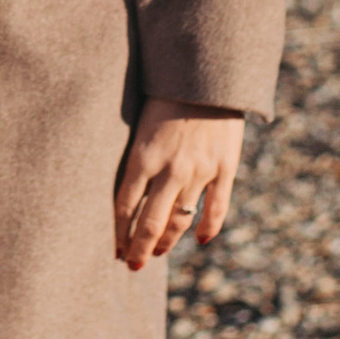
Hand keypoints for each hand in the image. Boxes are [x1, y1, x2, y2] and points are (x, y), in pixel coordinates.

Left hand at [114, 106, 245, 270]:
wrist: (208, 73)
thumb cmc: (165, 93)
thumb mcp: (140, 123)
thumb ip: (135, 156)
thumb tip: (123, 190)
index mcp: (142, 156)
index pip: (124, 207)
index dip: (118, 234)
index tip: (114, 250)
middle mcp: (169, 169)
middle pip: (150, 223)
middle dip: (138, 250)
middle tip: (132, 265)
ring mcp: (199, 171)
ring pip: (180, 221)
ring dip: (167, 242)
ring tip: (157, 253)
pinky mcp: (225, 168)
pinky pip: (216, 208)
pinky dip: (207, 228)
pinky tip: (199, 241)